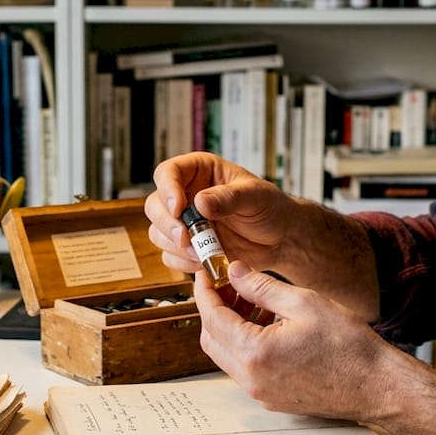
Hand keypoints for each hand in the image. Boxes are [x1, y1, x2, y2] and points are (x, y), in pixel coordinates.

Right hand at [145, 152, 297, 274]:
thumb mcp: (255, 196)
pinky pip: (170, 256)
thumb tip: (200, 202)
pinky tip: (205, 262)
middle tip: (186, 238)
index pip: (168, 172)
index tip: (179, 207)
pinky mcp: (188, 247)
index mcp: (200, 171)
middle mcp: (186, 195)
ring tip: (203, 252)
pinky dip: (184, 263)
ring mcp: (185, 223)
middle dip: (168, 224)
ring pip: (158, 233)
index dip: (167, 189)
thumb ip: (229, 197)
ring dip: (176, 246)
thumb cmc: (270, 208)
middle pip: (155, 205)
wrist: (280, 239)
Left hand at [194, 260, 394, 422]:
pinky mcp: (271, 398)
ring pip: (226, 354)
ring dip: (230, 326)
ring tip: (253, 300)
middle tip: (228, 284)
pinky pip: (244, 368)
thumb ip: (261, 286)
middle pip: (211, 339)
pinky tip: (267, 323)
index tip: (205, 272)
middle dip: (214, 309)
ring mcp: (260, 393)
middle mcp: (251, 379)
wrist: (376, 385)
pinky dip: (245, 344)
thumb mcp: (303, 303)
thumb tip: (234, 272)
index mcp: (254, 353)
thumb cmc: (348, 346)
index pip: (212, 317)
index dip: (205, 291)